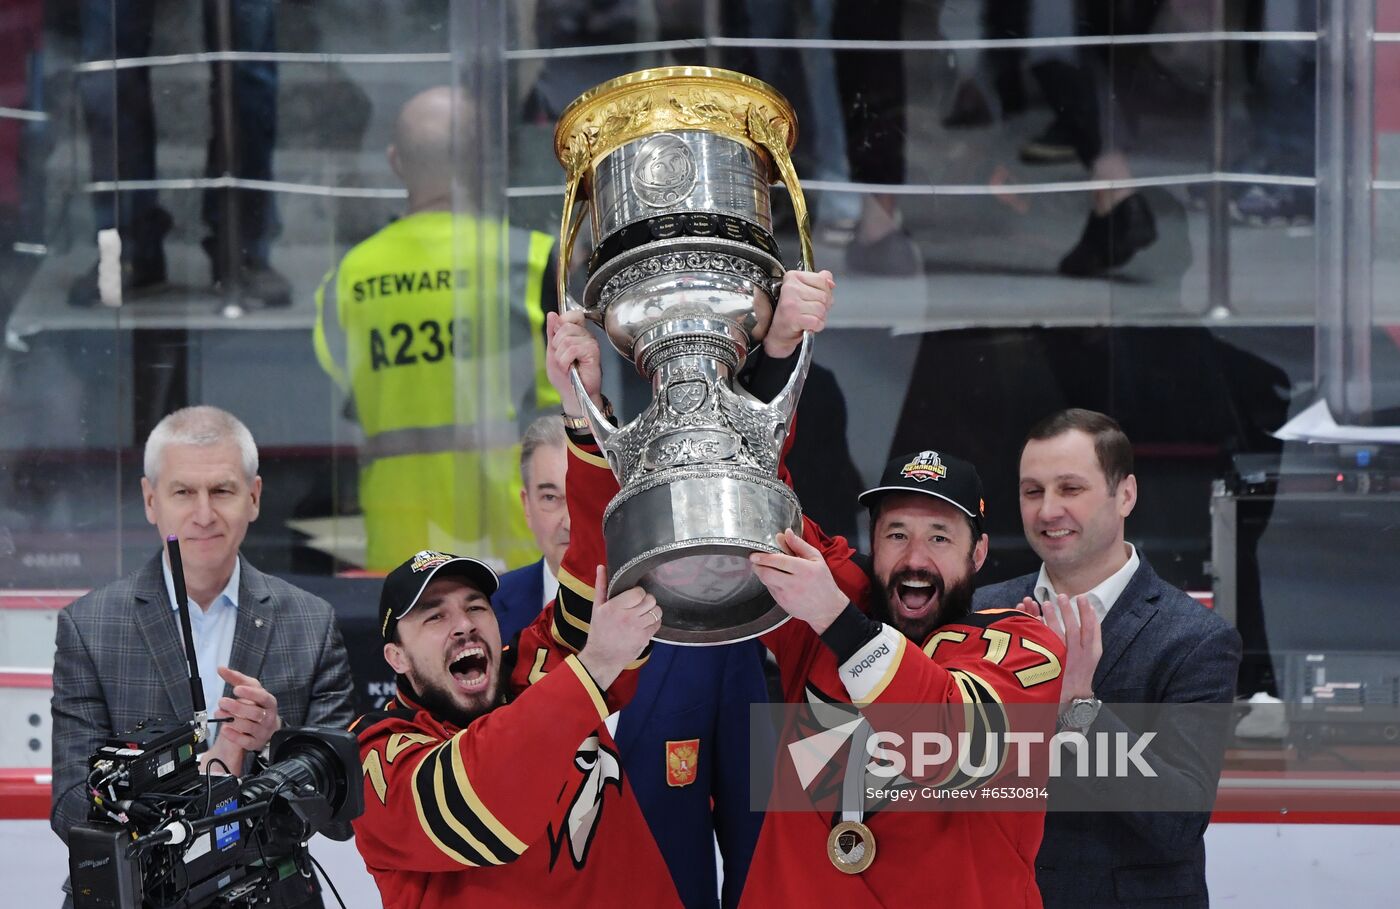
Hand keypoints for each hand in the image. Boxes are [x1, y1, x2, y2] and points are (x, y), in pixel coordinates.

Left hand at [212, 666, 281, 753]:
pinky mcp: (255, 743)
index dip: (250, 693)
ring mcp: (263, 731)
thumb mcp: (249, 689)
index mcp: (269, 703)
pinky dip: (234, 736)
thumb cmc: (256, 705)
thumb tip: (221, 669)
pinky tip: (225, 729)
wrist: (264, 727)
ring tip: (219, 714)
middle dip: (237, 707)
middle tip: (222, 702)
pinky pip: (245, 741)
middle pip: (255, 713)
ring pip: (249, 727)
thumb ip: (236, 679)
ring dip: (232, 720)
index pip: (263, 697)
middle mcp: (268, 717)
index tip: (236, 689)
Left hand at [546, 309, 604, 416]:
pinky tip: (570, 367)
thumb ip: (552, 333)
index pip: (572, 314)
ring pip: (567, 339)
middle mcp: (586, 336)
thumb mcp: (552, 351)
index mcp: (577, 333)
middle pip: (566, 326)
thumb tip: (552, 314)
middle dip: (557, 345)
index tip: (558, 340)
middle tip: (562, 358)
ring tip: (566, 365)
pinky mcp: (593, 352)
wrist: (572, 394)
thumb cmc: (564, 376)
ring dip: (561, 356)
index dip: (562, 322)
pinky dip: (565, 361)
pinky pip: (573, 349)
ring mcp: (590, 343)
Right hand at [577, 565, 661, 689]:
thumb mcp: (597, 607)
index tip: (633, 597)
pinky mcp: (644, 638)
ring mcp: (637, 629)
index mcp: (614, 607)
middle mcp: (627, 617)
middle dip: (646, 601)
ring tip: (643, 614)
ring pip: (657, 611)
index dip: (638, 593)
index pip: (639, 592)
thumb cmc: (599, 630)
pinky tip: (644, 624)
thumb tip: (601, 566)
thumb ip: (601, 585)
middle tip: (639, 606)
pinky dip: (654, 622)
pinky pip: (658, 624)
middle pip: (650, 600)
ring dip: (652, 611)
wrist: (603, 656)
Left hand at [749, 528, 846, 632]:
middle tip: (755, 561)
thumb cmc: (823, 582)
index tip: (754, 554)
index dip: (763, 557)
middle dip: (757, 566)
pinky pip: (770, 590)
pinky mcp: (783, 604)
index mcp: (804, 569)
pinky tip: (777, 580)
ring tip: (768, 568)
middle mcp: (794, 584)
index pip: (778, 561)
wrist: (827, 608)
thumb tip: (786, 533)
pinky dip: (770, 583)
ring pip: (766, 582)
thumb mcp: (816, 559)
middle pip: (767, 574)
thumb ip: (799, 545)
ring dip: (763, 574)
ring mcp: (787, 596)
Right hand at [763, 269, 834, 357]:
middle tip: (810, 311)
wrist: (779, 332)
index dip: (825, 292)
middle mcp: (790, 288)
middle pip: (824, 296)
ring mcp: (791, 303)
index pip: (822, 280)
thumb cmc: (792, 312)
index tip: (814, 299)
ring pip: (822, 309)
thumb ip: (819, 282)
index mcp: (792, 277)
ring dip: (819, 317)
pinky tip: (808, 325)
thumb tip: (830, 281)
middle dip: (823, 306)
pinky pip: (817, 322)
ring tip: (808, 318)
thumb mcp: (805, 291)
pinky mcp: (793, 318)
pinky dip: (817, 326)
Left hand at [1018, 594, 1101, 706]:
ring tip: (1046, 603)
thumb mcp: (1093, 653)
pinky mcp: (1050, 664)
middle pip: (1074, 629)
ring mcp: (1064, 660)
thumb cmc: (1082, 668)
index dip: (1087, 613)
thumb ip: (1093, 633)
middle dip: (1068, 611)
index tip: (1083, 598)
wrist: (1073, 694)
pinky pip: (1045, 645)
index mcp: (1091, 652)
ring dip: (1052, 618)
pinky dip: (1040, 631)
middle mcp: (1079, 655)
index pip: (1092, 629)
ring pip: (1058, 636)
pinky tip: (1035, 620)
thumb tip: (1089, 611)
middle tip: (1062, 596)